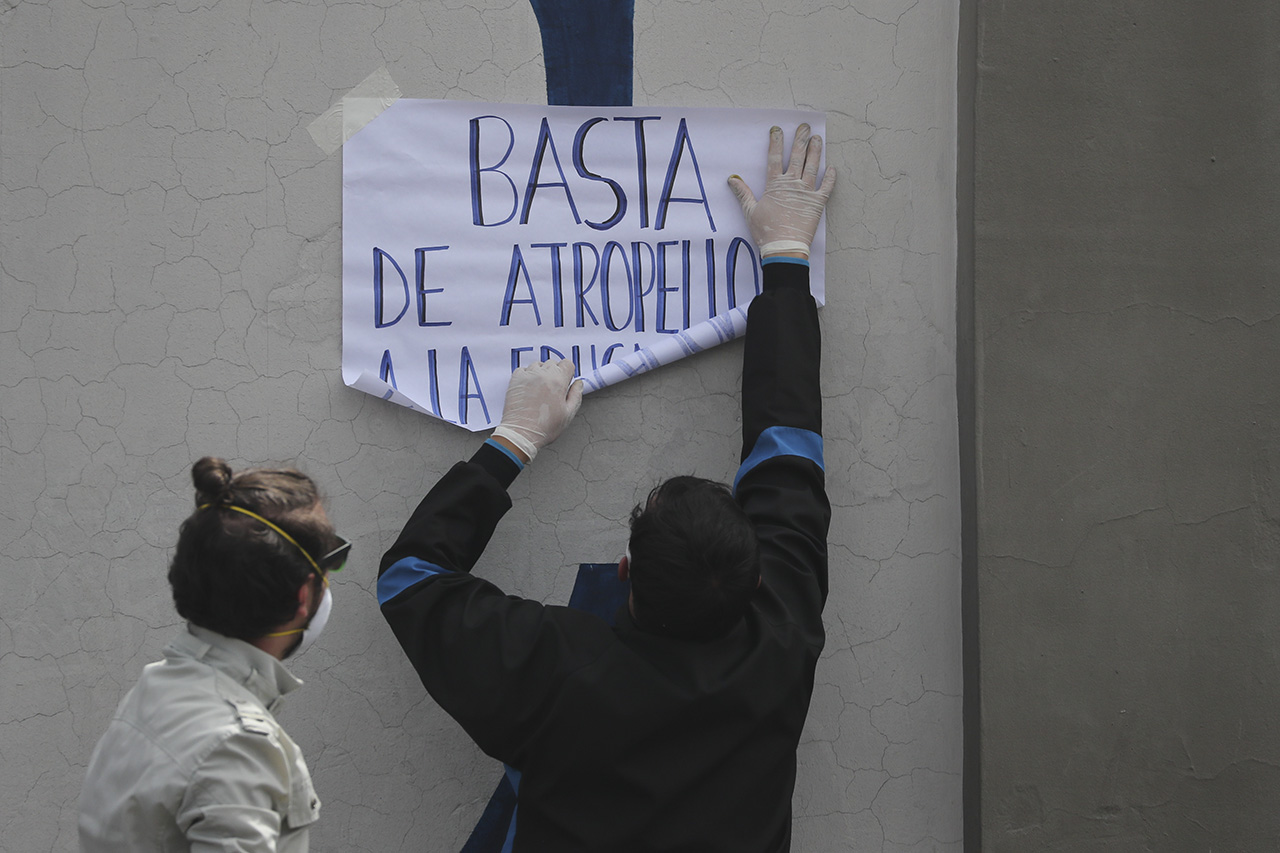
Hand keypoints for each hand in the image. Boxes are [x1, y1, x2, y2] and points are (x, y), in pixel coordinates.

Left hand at [492, 359, 582, 461]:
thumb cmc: (544, 427)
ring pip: (538, 365)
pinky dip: (527, 376)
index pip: (567, 363)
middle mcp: (542, 374)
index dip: (568, 373)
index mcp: (558, 381)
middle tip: (552, 389)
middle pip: (553, 363)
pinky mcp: (515, 380)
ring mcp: (527, 375)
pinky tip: (529, 389)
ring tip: (540, 390)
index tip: (565, 382)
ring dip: (541, 373)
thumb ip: (576, 395)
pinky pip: (523, 370)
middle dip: (555, 373)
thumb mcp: (568, 413)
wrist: (521, 433)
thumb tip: (578, 383)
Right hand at [728, 123, 835, 258]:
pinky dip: (831, 177)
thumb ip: (742, 192)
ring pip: (813, 166)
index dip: (776, 142)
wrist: (784, 247)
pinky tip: (833, 168)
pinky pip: (827, 187)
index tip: (777, 130)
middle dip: (800, 139)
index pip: (775, 158)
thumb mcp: (750, 211)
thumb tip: (732, 178)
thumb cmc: (766, 231)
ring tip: (818, 139)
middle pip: (797, 157)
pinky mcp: (818, 203)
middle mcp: (792, 184)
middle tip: (804, 127)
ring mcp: (807, 192)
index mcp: (775, 185)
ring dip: (816, 151)